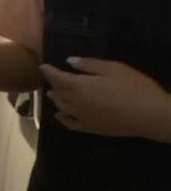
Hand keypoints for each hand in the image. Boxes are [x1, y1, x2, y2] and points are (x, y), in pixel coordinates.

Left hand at [40, 57, 170, 140]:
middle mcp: (75, 103)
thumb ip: (90, 65)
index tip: (42, 66)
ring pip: (61, 108)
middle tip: (50, 78)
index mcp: (79, 86)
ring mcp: (82, 117)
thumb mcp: (114, 69)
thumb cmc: (134, 88)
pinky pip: (70, 124)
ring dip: (55, 100)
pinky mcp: (90, 129)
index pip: (57, 78)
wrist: (149, 116)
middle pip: (58, 93)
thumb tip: (69, 61)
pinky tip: (59, 116)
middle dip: (52, 84)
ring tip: (52, 94)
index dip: (48, 71)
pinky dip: (62, 119)